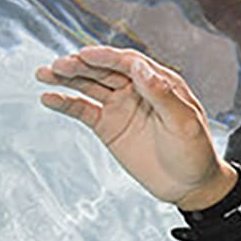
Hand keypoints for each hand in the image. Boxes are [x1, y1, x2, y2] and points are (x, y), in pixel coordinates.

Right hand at [37, 46, 237, 210]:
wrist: (189, 185)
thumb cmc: (195, 152)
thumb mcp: (183, 123)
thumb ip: (162, 95)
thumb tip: (141, 68)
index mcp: (160, 82)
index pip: (129, 62)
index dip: (106, 57)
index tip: (85, 55)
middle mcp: (137, 89)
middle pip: (104, 70)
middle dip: (81, 65)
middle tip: (59, 65)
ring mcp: (121, 106)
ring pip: (89, 85)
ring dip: (67, 78)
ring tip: (44, 73)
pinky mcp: (108, 126)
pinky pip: (83, 110)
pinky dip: (66, 103)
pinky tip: (49, 98)